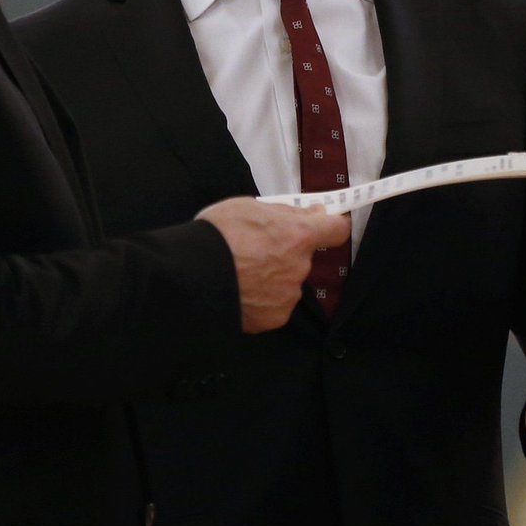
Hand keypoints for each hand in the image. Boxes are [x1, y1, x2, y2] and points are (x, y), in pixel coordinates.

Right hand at [195, 198, 347, 332]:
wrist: (188, 276)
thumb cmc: (216, 235)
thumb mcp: (249, 207)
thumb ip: (285, 212)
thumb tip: (312, 214)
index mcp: (298, 236)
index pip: (336, 230)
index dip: (330, 225)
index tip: (322, 223)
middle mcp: (299, 267)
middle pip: (304, 257)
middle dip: (286, 252)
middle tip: (255, 249)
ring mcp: (288, 296)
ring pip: (287, 282)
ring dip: (272, 277)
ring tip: (240, 273)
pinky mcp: (273, 318)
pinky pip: (274, 304)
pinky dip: (261, 299)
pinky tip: (239, 291)